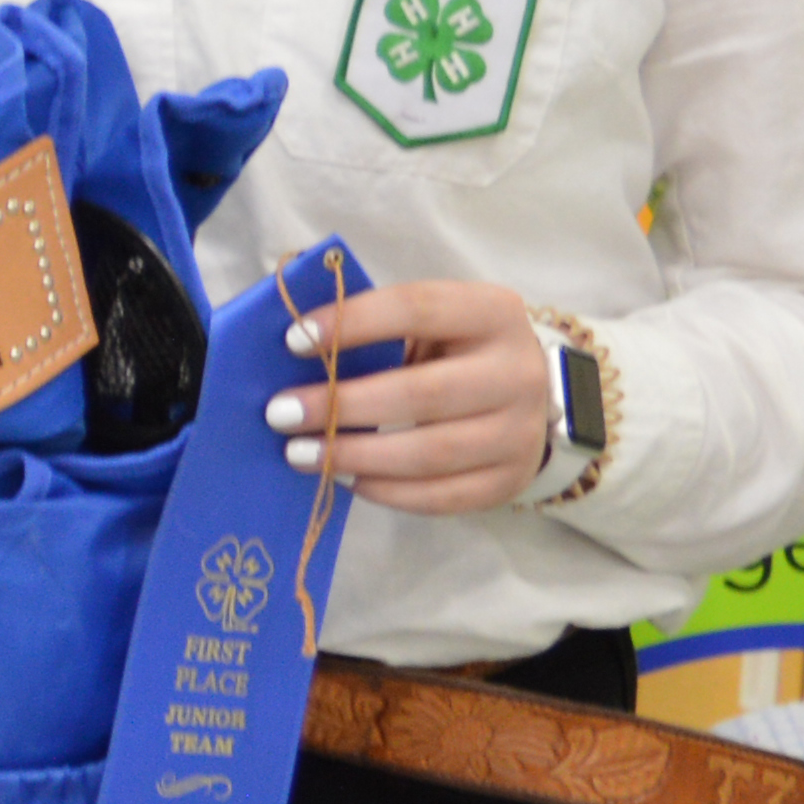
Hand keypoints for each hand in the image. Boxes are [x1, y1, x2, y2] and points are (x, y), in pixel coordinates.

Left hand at [271, 275, 556, 513]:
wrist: (523, 395)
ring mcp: (520, 432)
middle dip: (343, 405)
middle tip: (280, 413)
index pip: (417, 308)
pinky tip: (343, 479)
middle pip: (423, 393)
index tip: (293, 341)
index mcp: (492, 312)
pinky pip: (442, 496)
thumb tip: (294, 348)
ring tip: (301, 453)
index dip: (353, 323)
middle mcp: (518, 372)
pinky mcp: (510, 480)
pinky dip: (385, 491)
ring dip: (355, 456)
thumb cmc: (452, 349)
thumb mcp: (429, 322)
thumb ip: (374, 327)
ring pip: (430, 453)